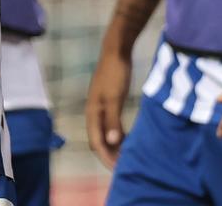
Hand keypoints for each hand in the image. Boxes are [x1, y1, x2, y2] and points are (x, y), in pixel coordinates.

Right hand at [85, 49, 131, 168]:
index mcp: (92, 112)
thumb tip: (112, 142)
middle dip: (110, 155)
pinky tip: (129, 140)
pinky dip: (119, 135)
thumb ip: (112, 120)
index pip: (96, 142)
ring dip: (115, 146)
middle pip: (99, 140)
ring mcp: (101, 107)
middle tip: (124, 168)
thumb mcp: (115, 97)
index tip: (118, 170)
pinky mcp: (109, 102)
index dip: (106, 157)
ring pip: (106, 133)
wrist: (116, 50)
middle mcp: (94, 112)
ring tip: (127, 158)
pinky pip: (111, 125)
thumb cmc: (115, 73)